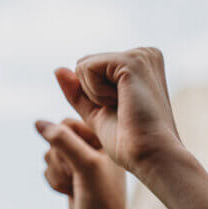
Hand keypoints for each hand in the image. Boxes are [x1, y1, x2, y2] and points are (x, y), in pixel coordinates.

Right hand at [36, 117, 128, 208]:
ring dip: (56, 174)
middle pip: (55, 140)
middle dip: (59, 162)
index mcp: (104, 140)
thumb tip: (37, 123)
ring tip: (75, 188)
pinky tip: (70, 193)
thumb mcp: (85, 166)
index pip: (67, 124)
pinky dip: (54, 182)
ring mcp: (83, 164)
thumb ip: (62, 141)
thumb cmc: (101, 203)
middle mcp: (94, 149)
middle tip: (78, 179)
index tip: (79, 164)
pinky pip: (49, 169)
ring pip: (50, 155)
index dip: (64, 144)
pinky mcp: (73, 177)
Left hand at [55, 47, 182, 178]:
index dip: (93, 96)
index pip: (90, 69)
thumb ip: (78, 90)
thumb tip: (57, 69)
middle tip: (121, 110)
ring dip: (94, 94)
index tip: (121, 110)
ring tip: (123, 106)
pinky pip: (87, 68)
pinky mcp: (132, 60)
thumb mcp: (96, 112)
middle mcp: (144, 53)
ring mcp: (140, 54)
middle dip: (91, 93)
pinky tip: (120, 102)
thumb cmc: (128, 140)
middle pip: (84, 65)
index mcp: (140, 64)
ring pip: (83, 66)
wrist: (149, 155)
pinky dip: (95, 92)